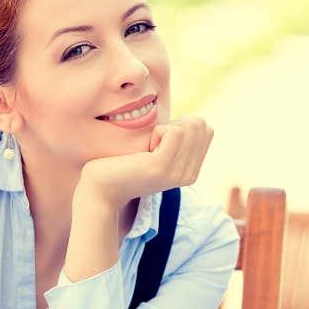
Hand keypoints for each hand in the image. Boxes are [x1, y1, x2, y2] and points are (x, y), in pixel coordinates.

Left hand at [78, 116, 213, 206]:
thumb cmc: (125, 163)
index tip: (161, 141)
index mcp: (191, 172)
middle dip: (176, 124)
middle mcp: (189, 175)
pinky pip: (174, 132)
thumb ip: (179, 142)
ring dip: (165, 128)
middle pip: (200, 125)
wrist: (101, 188)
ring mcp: (177, 173)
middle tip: (153, 143)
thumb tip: (196, 121)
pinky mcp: (161, 167)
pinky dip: (157, 131)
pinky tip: (145, 149)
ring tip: (148, 147)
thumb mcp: (158, 153)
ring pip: (189, 126)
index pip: (207, 129)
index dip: (183, 125)